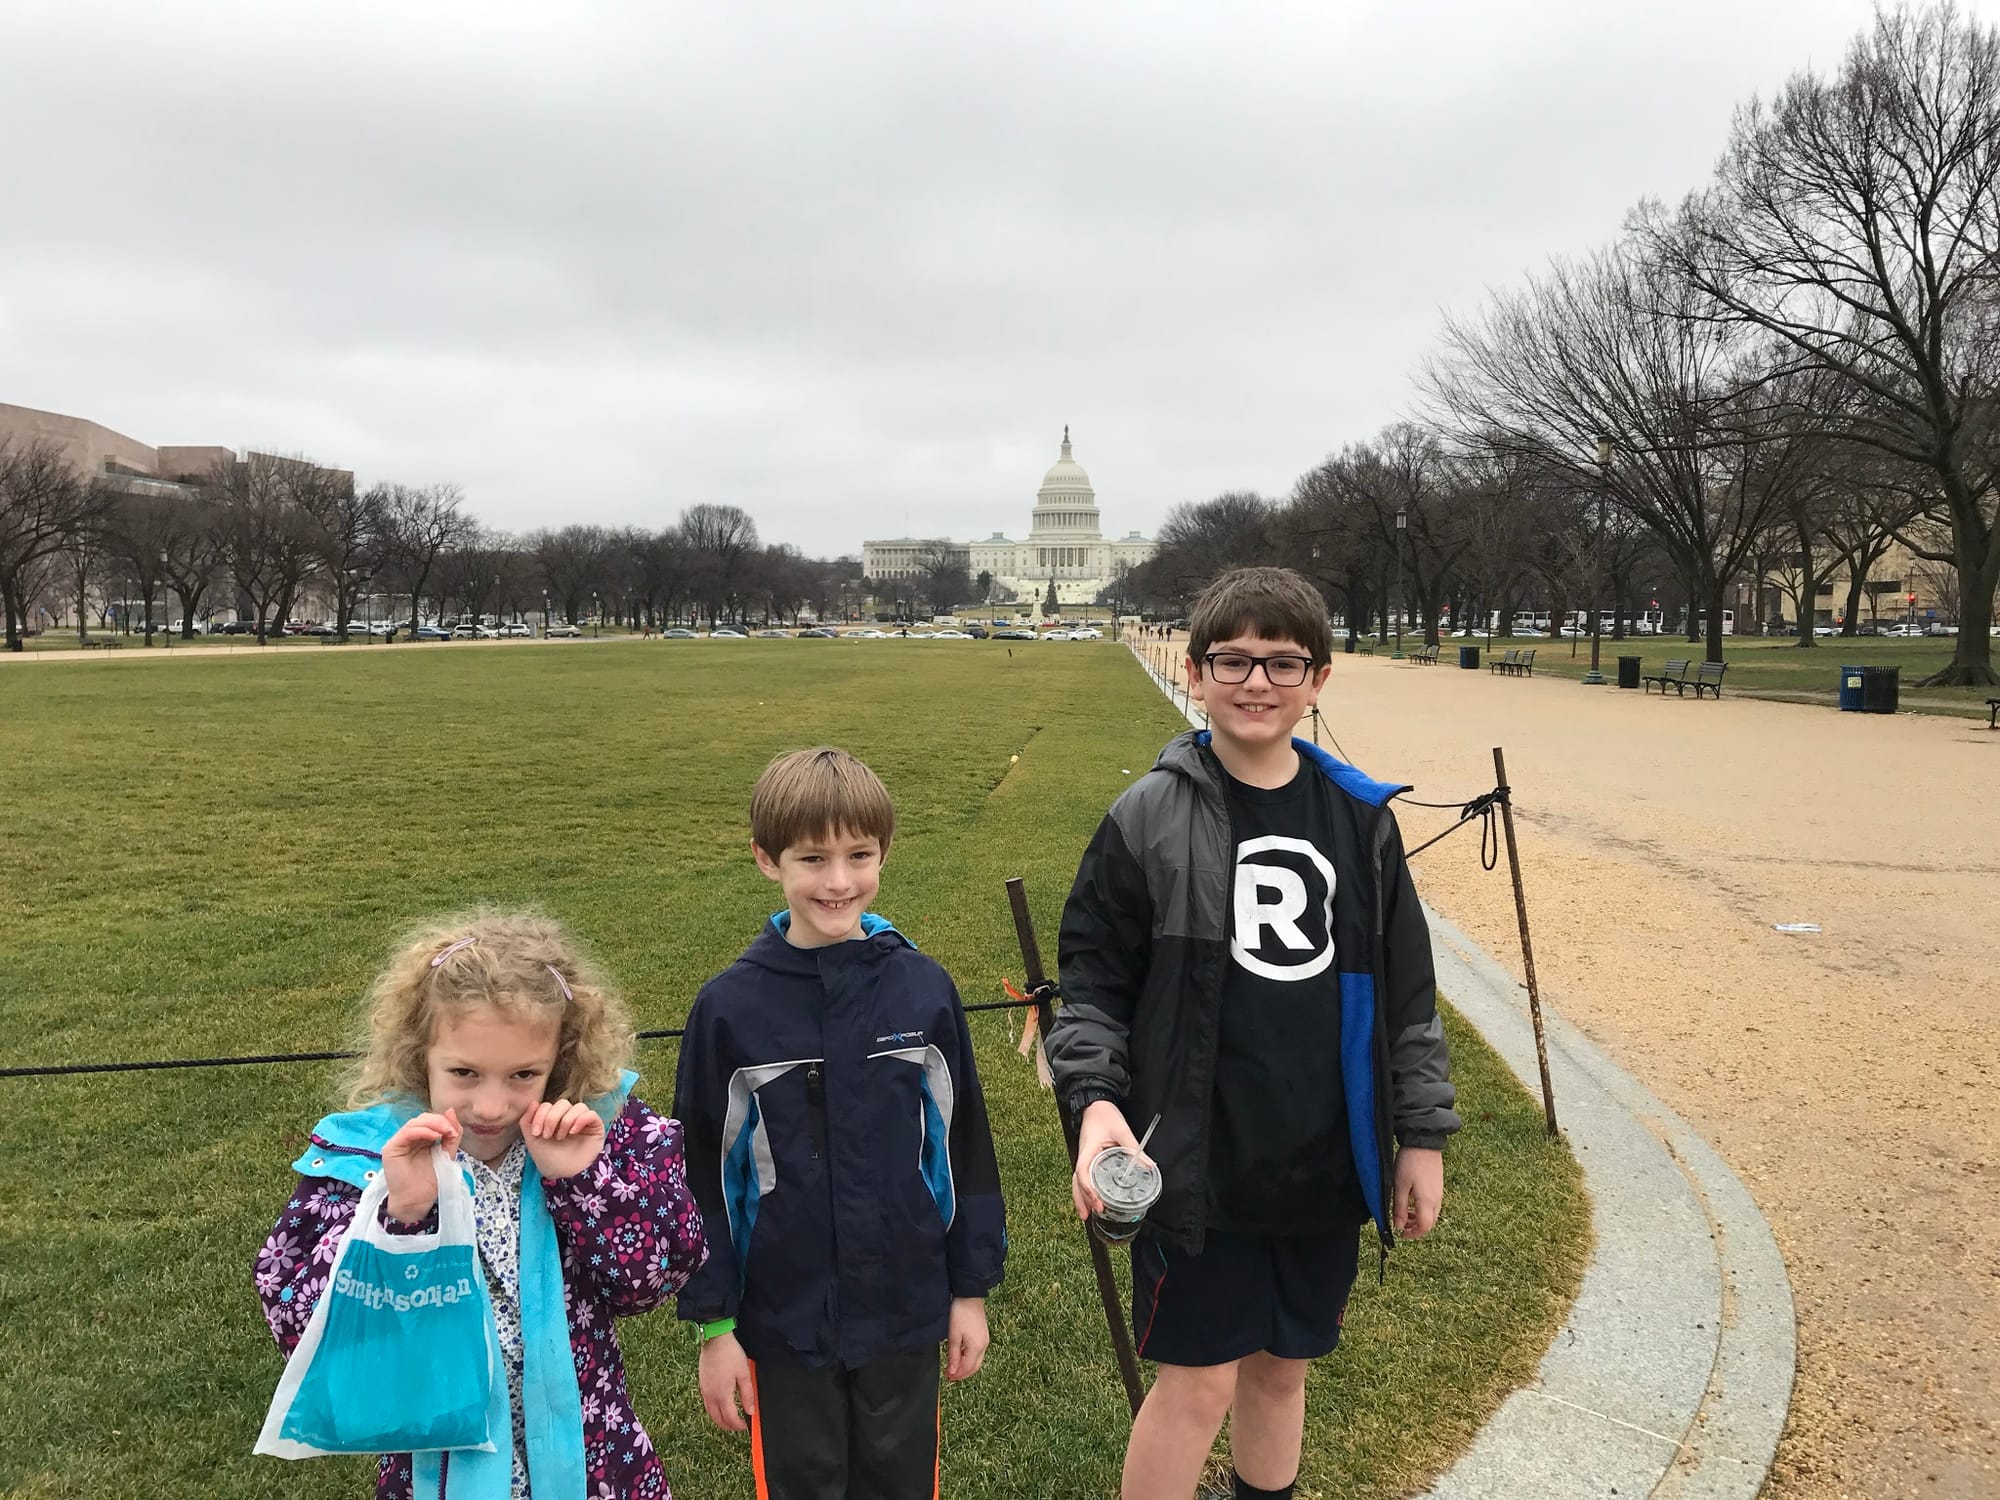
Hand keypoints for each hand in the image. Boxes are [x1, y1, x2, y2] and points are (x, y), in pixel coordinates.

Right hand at [382, 1110, 460, 1222]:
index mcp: (421, 1138)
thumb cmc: (430, 1181)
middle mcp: (408, 1138)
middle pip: (422, 1119)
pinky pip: (406, 1133)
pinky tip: (433, 1136)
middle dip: (439, 1121)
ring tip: (444, 1132)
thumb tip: (451, 1110)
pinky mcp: (391, 1148)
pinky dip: (421, 1131)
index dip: (443, 1121)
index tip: (455, 1130)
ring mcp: (399, 1142)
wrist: (417, 1201)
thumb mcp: (446, 1154)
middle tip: (450, 1130)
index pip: (431, 1121)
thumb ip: (451, 1135)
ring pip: (414, 1123)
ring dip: (432, 1124)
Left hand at [523, 1098, 607, 1179]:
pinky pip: (591, 1114)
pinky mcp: (595, 1127)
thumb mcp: (532, 1140)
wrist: (563, 1176)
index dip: (540, 1115)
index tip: (536, 1132)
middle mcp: (569, 1118)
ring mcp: (583, 1122)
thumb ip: (527, 1121)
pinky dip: (581, 1120)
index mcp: (554, 1119)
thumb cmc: (549, 1160)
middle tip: (548, 1136)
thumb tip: (534, 1102)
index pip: (548, 1105)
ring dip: (566, 1120)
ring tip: (560, 1137)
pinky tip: (573, 1132)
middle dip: (552, 1118)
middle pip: (562, 1103)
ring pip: (578, 1106)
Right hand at [698, 1332, 756, 1431]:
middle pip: (718, 1419)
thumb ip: (747, 1394)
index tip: (746, 1425)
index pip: (730, 1418)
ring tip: (730, 1418)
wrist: (715, 1340)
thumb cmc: (731, 1354)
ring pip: (711, 1413)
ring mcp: (704, 1391)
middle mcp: (711, 1396)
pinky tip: (721, 1406)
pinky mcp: (701, 1385)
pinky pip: (707, 1404)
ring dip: (720, 1420)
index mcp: (722, 1395)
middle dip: (729, 1426)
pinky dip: (714, 1410)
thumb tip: (750, 1411)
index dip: (738, 1425)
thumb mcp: (744, 1374)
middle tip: (738, 1425)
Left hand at [945, 1297, 988, 1381]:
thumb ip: (953, 1356)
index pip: (967, 1368)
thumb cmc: (959, 1314)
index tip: (947, 1377)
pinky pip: (978, 1352)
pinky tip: (960, 1355)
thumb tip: (952, 1372)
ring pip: (977, 1360)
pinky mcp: (983, 1334)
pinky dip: (969, 1358)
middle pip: (974, 1367)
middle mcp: (984, 1345)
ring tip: (953, 1366)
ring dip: (966, 1366)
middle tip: (950, 1375)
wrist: (969, 1295)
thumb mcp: (953, 1336)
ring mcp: (985, 1340)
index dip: (957, 1375)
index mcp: (976, 1347)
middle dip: (962, 1373)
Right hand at [1071, 1100, 1147, 1220]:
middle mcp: (1083, 1156)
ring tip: (1085, 1215)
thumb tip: (1150, 1166)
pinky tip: (1090, 1199)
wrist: (1096, 1103)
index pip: (1083, 1173)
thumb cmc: (1105, 1115)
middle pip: (1076, 1182)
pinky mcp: (1088, 1158)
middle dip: (1081, 1199)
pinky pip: (1082, 1176)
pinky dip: (1083, 1190)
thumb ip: (1133, 1148)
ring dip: (1080, 1197)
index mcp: (1088, 1150)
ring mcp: (1084, 1157)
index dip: (1089, 1190)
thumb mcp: (1121, 1130)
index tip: (1098, 1202)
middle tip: (1089, 1215)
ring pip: (1077, 1181)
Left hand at [1392, 1146, 1443, 1238]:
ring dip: (1419, 1218)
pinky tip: (1412, 1201)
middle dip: (1416, 1228)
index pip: (1424, 1227)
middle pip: (1430, 1223)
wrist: (1424, 1142)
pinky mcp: (1438, 1185)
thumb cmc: (1409, 1163)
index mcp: (1427, 1202)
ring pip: (1432, 1214)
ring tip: (1405, 1212)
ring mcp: (1439, 1192)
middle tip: (1402, 1224)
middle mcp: (1437, 1200)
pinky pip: (1433, 1205)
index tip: (1400, 1234)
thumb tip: (1399, 1227)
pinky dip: (1423, 1209)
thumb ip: (1400, 1208)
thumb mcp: (1400, 1186)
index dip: (1412, 1234)